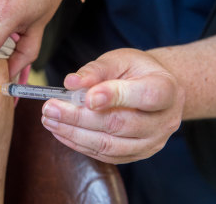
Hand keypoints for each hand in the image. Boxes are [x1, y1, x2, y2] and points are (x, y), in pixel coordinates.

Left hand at [41, 48, 184, 163]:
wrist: (154, 90)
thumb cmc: (136, 71)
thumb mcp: (121, 59)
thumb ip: (96, 70)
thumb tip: (70, 83)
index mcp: (166, 90)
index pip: (145, 96)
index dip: (114, 97)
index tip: (86, 97)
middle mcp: (163, 121)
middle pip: (120, 125)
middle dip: (79, 118)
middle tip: (50, 108)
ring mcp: (151, 142)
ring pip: (110, 146)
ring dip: (74, 134)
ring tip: (50, 120)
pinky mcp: (136, 154)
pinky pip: (105, 155)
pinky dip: (79, 144)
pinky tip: (61, 131)